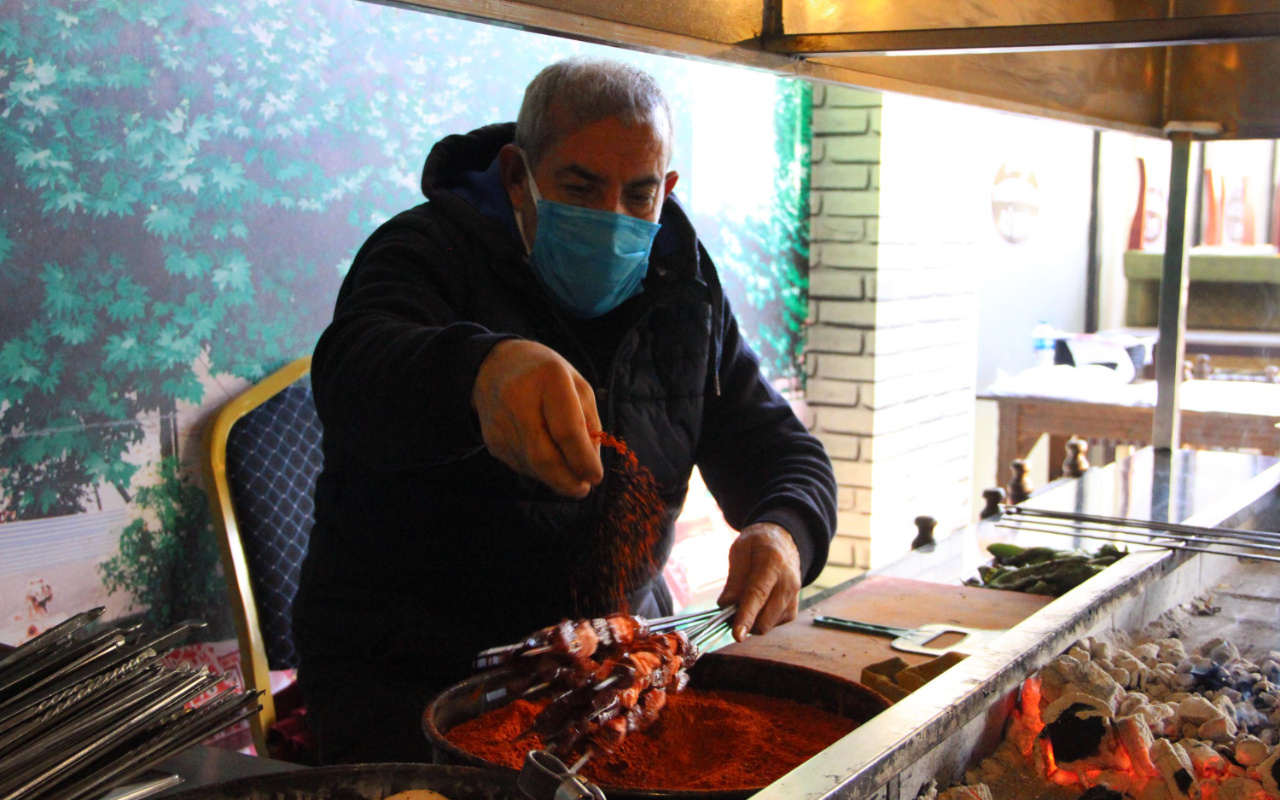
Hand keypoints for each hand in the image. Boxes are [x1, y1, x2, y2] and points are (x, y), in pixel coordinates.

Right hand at [472, 339, 603, 497]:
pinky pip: (520, 465)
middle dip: (567, 481)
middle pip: (544, 457)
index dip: (583, 460)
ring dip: (554, 477)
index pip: (567, 431)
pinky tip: (545, 456)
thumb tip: (590, 466)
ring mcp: (500, 422)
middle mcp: (519, 400)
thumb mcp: (577, 386)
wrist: (494, 367)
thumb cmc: (547, 376)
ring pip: (532, 467)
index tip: (596, 476)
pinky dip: (538, 470)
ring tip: (566, 469)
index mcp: (549, 379)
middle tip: (582, 489)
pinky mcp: (490, 440)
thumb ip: (589, 423)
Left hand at [716, 522, 801, 640]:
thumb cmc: (757, 545)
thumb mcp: (739, 550)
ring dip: (751, 621)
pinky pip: (771, 625)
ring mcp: (793, 598)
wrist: (784, 542)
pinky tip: (758, 602)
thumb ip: (734, 578)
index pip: (758, 594)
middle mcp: (788, 583)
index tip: (737, 635)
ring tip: (744, 600)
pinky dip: (759, 619)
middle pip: (764, 618)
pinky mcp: (792, 610)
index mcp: (773, 563)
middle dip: (743, 621)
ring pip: (766, 625)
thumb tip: (725, 605)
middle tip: (729, 608)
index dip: (746, 616)